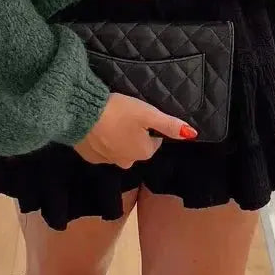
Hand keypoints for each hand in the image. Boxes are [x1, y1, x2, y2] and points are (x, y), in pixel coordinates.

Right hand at [74, 92, 197, 167]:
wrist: (82, 114)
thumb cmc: (119, 112)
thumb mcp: (148, 114)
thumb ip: (170, 125)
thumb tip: (192, 135)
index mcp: (144, 153)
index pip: (154, 141)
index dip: (148, 127)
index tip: (139, 114)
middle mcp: (127, 162)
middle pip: (136, 147)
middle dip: (132, 133)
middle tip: (124, 115)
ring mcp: (107, 161)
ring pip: (118, 149)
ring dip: (116, 137)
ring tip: (109, 119)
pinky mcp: (90, 157)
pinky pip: (101, 149)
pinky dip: (101, 140)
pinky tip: (97, 126)